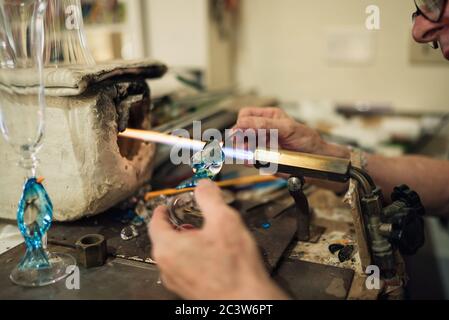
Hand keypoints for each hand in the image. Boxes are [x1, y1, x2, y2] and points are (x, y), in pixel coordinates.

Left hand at [148, 179, 287, 299]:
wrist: (246, 300)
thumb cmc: (234, 268)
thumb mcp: (224, 220)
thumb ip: (209, 198)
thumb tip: (203, 186)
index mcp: (168, 247)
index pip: (156, 221)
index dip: (163, 209)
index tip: (168, 205)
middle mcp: (166, 266)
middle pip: (164, 238)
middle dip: (178, 224)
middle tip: (191, 216)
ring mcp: (176, 281)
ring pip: (175, 254)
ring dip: (186, 241)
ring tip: (205, 235)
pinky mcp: (188, 290)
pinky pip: (184, 267)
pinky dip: (192, 256)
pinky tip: (212, 255)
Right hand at [235, 107, 349, 158]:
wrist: (316, 162)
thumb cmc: (307, 141)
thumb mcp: (287, 128)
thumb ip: (265, 124)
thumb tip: (244, 123)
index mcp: (268, 116)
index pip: (245, 115)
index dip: (241, 123)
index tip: (240, 131)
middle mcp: (261, 130)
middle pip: (239, 130)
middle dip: (239, 137)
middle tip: (244, 143)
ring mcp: (260, 145)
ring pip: (240, 146)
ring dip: (243, 150)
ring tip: (251, 152)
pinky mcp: (261, 160)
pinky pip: (247, 160)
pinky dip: (248, 160)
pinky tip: (253, 160)